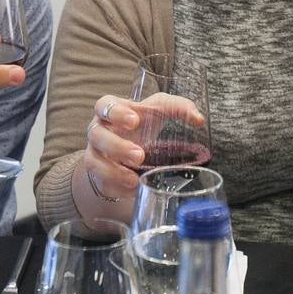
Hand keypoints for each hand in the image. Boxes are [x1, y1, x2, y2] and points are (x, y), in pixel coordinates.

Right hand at [76, 92, 205, 208]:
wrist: (128, 150)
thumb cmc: (143, 125)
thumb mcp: (159, 111)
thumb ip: (179, 108)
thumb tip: (198, 119)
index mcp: (111, 110)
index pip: (104, 105)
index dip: (116, 112)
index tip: (134, 121)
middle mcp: (99, 130)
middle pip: (96, 135)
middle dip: (116, 146)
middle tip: (139, 155)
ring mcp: (95, 153)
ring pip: (93, 161)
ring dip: (114, 171)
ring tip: (135, 178)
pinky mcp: (99, 175)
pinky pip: (102, 182)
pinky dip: (117, 186)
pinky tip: (132, 188)